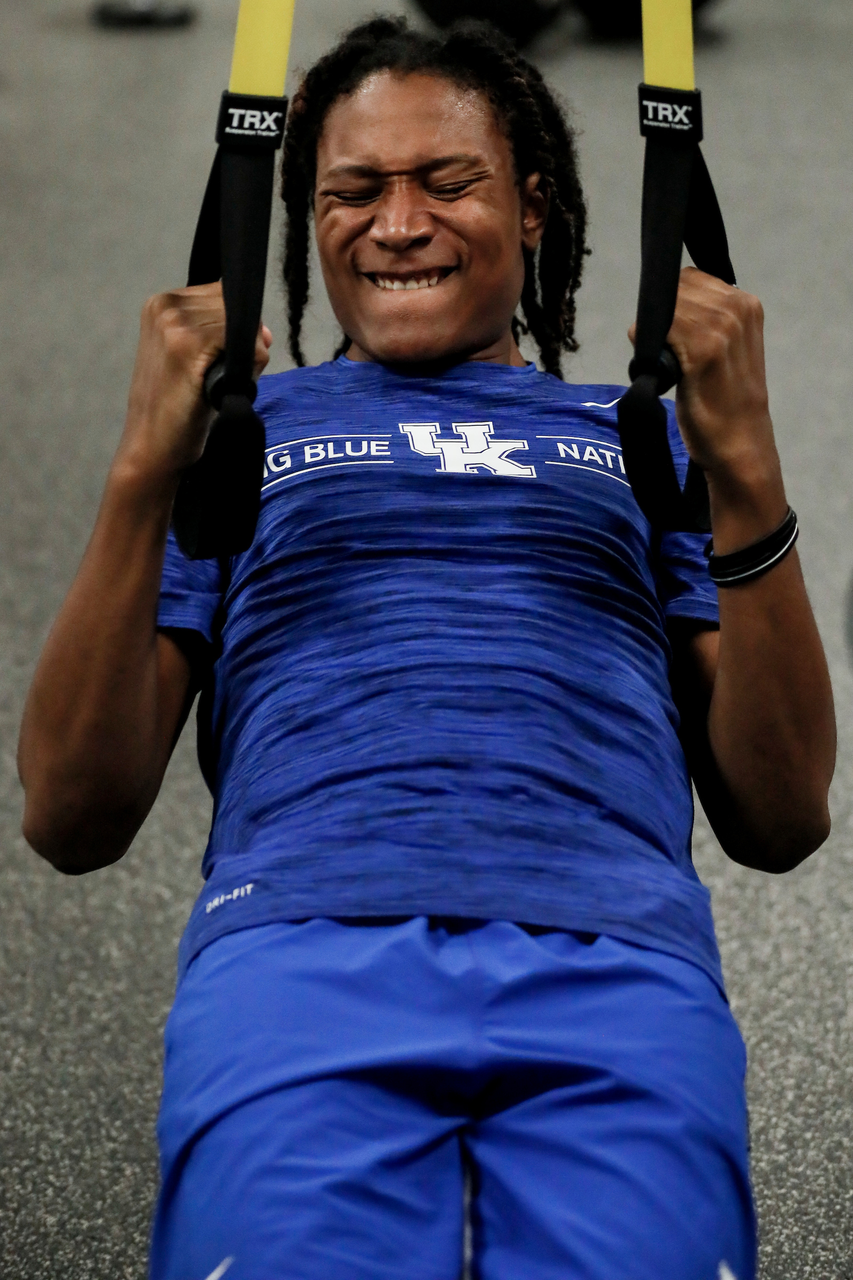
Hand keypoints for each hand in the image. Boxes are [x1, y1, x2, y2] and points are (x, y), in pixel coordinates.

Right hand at [116, 282, 271, 483]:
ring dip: (246, 359)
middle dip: (243, 342)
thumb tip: (263, 331)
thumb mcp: (196, 360)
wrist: (152, 446)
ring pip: (244, 325)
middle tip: (219, 378)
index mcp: (163, 303)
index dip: (237, 328)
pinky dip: (249, 370)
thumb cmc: (177, 409)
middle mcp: (166, 305)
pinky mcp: (187, 344)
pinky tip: (222, 388)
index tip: (221, 360)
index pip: (225, 295)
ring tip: (216, 385)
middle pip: (236, 306)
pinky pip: (246, 344)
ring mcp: (174, 322)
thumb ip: (225, 335)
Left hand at [665, 267, 773, 476]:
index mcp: (747, 304)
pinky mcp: (702, 351)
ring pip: (664, 308)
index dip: (673, 305)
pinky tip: (658, 369)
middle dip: (663, 317)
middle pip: (675, 289)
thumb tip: (670, 300)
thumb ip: (709, 319)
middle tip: (667, 353)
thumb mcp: (730, 348)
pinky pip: (656, 329)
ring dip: (653, 334)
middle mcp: (737, 309)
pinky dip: (646, 345)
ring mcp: (721, 328)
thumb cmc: (727, 401)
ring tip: (667, 365)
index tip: (674, 335)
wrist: (740, 445)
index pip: (690, 279)